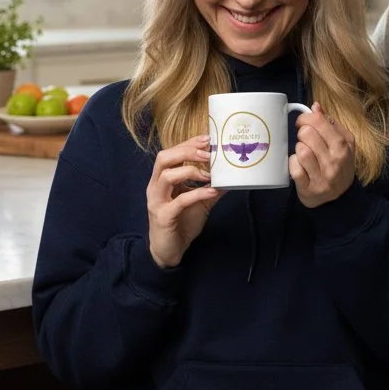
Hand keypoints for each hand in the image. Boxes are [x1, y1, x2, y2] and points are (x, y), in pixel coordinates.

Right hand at [147, 135, 222, 268]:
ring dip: (190, 171)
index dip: (188, 143)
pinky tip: (211, 192)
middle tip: (208, 153)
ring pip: (166, 176)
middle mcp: (156, 187)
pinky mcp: (163, 217)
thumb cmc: (181, 223)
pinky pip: (179, 201)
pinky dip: (197, 193)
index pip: (171, 153)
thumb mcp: (200, 202)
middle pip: (163, 158)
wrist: (169, 251)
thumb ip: (212, 188)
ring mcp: (157, 201)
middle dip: (186, 151)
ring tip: (209, 174)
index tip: (208, 138)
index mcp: (162, 179)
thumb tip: (232, 177)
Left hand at [289, 103, 355, 207]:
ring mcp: (321, 176)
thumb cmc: (340, 165)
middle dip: (302, 134)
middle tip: (305, 140)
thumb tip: (315, 106)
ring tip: (304, 154)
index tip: (303, 123)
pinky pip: (293, 168)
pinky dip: (293, 165)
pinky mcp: (308, 188)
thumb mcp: (343, 143)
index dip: (305, 118)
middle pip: (306, 134)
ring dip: (298, 150)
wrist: (341, 198)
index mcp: (342, 146)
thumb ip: (330, 124)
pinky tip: (300, 166)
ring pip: (300, 151)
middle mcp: (334, 161)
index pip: (318, 121)